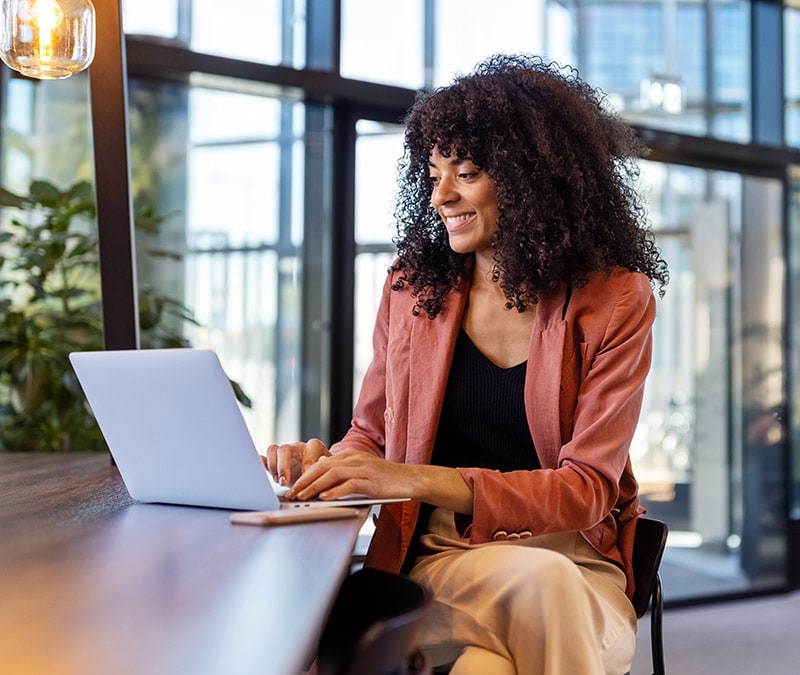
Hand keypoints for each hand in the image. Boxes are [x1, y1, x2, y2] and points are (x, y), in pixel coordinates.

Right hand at [263, 438, 329, 486]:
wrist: (319, 477)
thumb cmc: (325, 474)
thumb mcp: (328, 472)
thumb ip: (324, 468)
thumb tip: (321, 461)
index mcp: (313, 447)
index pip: (307, 450)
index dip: (305, 466)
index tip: (305, 480)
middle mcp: (297, 447)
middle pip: (284, 449)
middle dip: (282, 467)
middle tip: (283, 482)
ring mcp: (285, 454)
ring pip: (273, 450)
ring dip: (273, 467)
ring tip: (277, 481)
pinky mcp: (275, 462)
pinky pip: (264, 459)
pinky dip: (262, 464)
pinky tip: (261, 473)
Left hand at [285, 448, 412, 501]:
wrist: (410, 479)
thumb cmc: (385, 479)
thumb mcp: (361, 471)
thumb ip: (343, 471)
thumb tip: (321, 473)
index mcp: (350, 454)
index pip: (321, 463)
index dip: (305, 475)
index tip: (293, 488)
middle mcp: (354, 458)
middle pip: (323, 466)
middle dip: (305, 481)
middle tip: (292, 494)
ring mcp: (363, 468)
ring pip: (332, 474)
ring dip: (315, 486)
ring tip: (303, 497)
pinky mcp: (371, 480)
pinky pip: (349, 484)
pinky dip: (334, 491)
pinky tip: (324, 498)